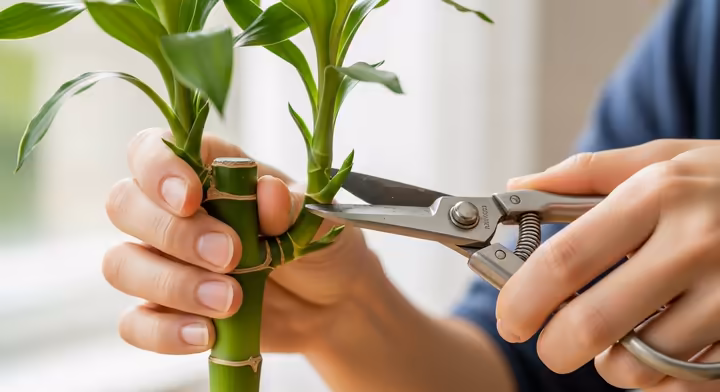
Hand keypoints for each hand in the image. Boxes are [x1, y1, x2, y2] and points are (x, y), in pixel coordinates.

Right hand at [103, 128, 383, 355]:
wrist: (331, 301)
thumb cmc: (316, 244)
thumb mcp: (317, 218)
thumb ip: (292, 204)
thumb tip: (268, 193)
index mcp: (206, 171)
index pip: (151, 150)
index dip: (158, 169)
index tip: (191, 197)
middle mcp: (174, 212)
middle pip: (125, 205)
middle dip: (173, 233)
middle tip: (229, 255)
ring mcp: (163, 262)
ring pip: (122, 264)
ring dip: (172, 284)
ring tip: (229, 300)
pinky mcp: (166, 310)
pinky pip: (136, 322)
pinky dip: (164, 332)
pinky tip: (205, 334)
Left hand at [495, 139, 719, 390]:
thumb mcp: (664, 160)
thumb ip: (586, 174)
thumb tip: (517, 187)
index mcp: (657, 195)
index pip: (565, 259)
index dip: (523, 298)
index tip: (511, 318)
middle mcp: (695, 243)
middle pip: (593, 323)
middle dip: (557, 347)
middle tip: (553, 346)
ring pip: (642, 362)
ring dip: (615, 363)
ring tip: (620, 339)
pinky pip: (689, 380)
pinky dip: (663, 378)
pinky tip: (666, 349)